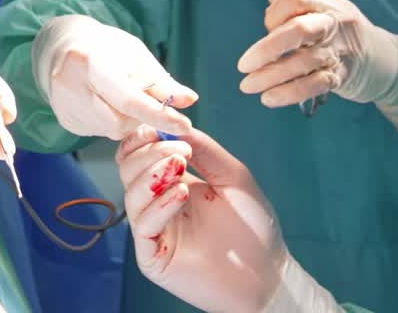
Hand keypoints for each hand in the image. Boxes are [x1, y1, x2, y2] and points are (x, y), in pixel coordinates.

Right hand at [33, 16, 196, 140]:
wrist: (64, 46)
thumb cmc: (105, 46)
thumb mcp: (135, 54)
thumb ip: (161, 81)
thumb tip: (190, 100)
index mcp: (87, 61)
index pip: (127, 98)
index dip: (158, 114)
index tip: (185, 125)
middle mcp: (70, 86)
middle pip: (119, 121)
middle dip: (141, 116)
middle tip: (147, 100)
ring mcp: (64, 106)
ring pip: (111, 130)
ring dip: (128, 120)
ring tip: (125, 97)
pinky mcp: (66, 121)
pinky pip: (100, 131)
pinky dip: (113, 121)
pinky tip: (108, 103)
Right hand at [117, 126, 340, 312]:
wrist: (269, 272)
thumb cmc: (253, 225)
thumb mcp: (231, 174)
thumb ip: (203, 148)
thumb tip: (173, 124)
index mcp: (171, 182)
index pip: (138, 153)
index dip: (144, 136)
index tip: (160, 124)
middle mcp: (156, 204)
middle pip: (128, 169)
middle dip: (149, 152)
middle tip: (179, 151)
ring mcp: (154, 231)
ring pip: (131, 194)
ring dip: (153, 174)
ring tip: (181, 166)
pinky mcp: (154, 258)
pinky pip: (143, 225)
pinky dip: (159, 205)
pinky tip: (182, 194)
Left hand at [237, 0, 397, 108]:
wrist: (382, 57)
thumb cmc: (338, 28)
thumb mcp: (321, 6)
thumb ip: (295, 0)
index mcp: (325, 1)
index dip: (275, 12)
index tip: (267, 26)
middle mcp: (335, 23)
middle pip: (299, 31)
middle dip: (268, 49)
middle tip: (243, 65)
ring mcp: (341, 50)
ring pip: (303, 62)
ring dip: (272, 76)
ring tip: (248, 86)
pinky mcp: (344, 75)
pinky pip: (315, 84)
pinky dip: (290, 92)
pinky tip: (269, 98)